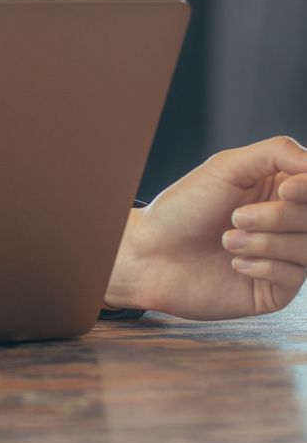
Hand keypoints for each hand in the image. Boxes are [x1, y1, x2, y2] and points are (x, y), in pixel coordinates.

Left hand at [105, 135, 306, 318]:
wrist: (150, 254)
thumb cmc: (182, 209)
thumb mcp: (225, 168)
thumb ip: (275, 153)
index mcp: (277, 190)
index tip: (286, 191)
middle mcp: (285, 223)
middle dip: (276, 217)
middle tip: (236, 217)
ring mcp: (283, 256)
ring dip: (264, 243)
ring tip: (227, 240)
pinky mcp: (275, 288)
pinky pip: (292, 277)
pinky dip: (260, 266)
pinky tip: (233, 263)